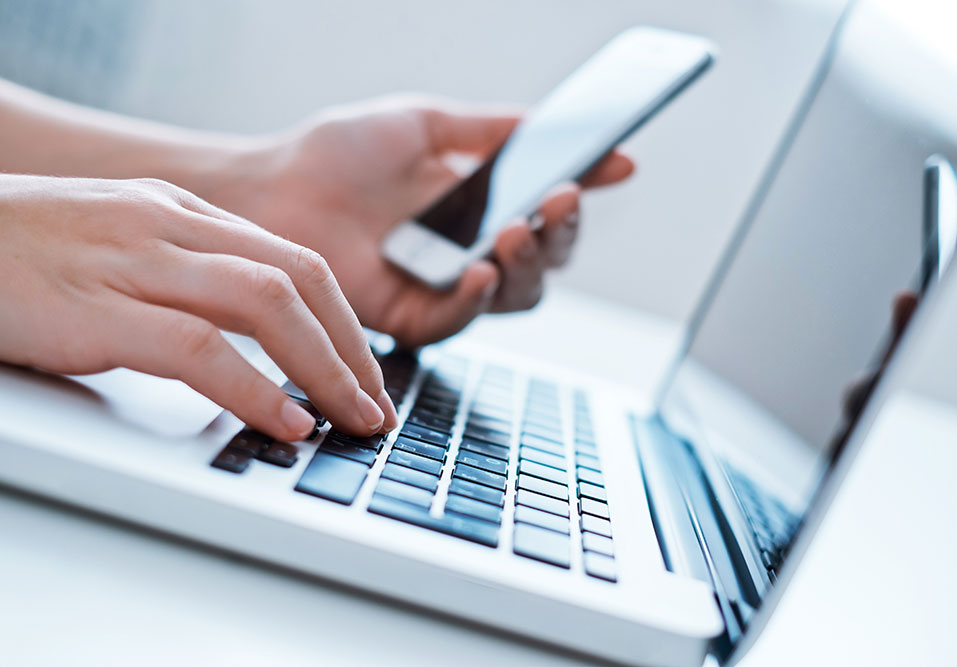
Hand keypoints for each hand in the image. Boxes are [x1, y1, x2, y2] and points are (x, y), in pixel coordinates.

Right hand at [0, 175, 395, 439]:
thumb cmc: (22, 253)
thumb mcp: (120, 245)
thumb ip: (184, 274)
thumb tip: (251, 337)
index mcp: (181, 212)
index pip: (294, 261)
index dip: (345, 322)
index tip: (367, 370)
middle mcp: (168, 226)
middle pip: (299, 279)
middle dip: (353, 348)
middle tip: (376, 404)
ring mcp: (132, 262)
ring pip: (267, 304)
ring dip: (326, 368)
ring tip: (352, 418)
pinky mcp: (93, 310)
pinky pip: (200, 348)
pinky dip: (256, 389)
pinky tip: (286, 421)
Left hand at [202, 96, 633, 346]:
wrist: (272, 188)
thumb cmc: (336, 154)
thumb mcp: (424, 124)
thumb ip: (492, 130)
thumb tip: (562, 128)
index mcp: (478, 207)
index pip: (547, 210)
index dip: (582, 192)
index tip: (613, 166)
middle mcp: (469, 252)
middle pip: (544, 260)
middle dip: (560, 232)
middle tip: (558, 199)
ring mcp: (442, 288)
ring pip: (516, 296)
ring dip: (527, 265)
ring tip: (516, 229)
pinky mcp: (409, 320)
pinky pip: (459, 321)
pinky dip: (477, 299)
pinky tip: (480, 269)